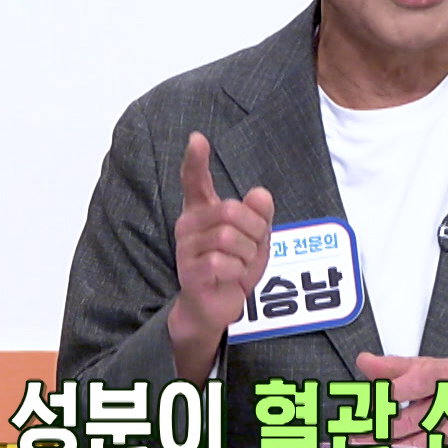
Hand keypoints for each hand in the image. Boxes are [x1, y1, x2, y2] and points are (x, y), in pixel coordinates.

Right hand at [168, 131, 273, 378]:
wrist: (215, 308)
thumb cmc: (233, 269)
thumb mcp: (255, 239)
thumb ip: (259, 215)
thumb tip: (260, 194)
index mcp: (203, 211)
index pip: (194, 180)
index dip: (195, 160)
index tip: (197, 139)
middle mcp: (189, 225)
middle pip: (231, 211)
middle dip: (254, 230)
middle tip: (253, 247)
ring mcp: (186, 248)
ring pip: (230, 238)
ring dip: (248, 254)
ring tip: (241, 265)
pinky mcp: (190, 271)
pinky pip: (224, 262)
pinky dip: (239, 272)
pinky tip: (230, 278)